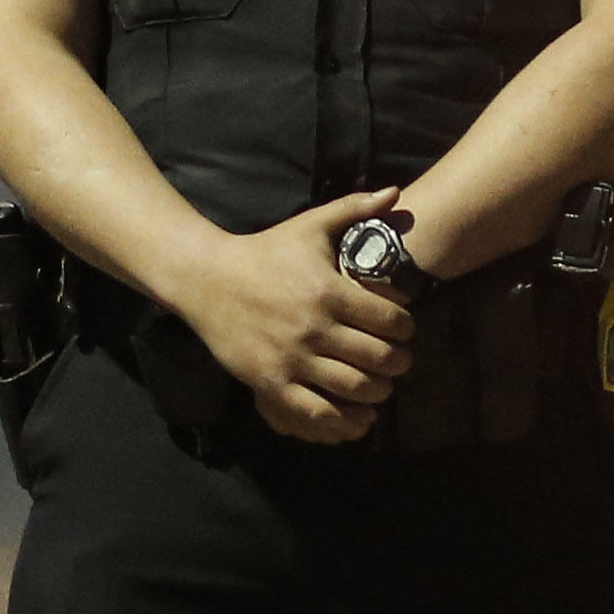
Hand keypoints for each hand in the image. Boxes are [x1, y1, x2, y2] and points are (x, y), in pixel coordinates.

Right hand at [173, 188, 419, 443]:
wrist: (207, 279)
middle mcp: (313, 327)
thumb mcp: (309, 226)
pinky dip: (343, 421)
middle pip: (378, 358)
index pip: (390, 321)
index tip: (404, 330)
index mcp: (329, 291)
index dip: (406, 329)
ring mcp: (291, 358)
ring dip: (377, 392)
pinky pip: (316, 411)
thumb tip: (395, 192)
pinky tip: (357, 418)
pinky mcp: (270, 382)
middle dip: (398, 363)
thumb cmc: (265, 252)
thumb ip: (354, 209)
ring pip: (353, 388)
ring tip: (380, 387)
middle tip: (399, 362)